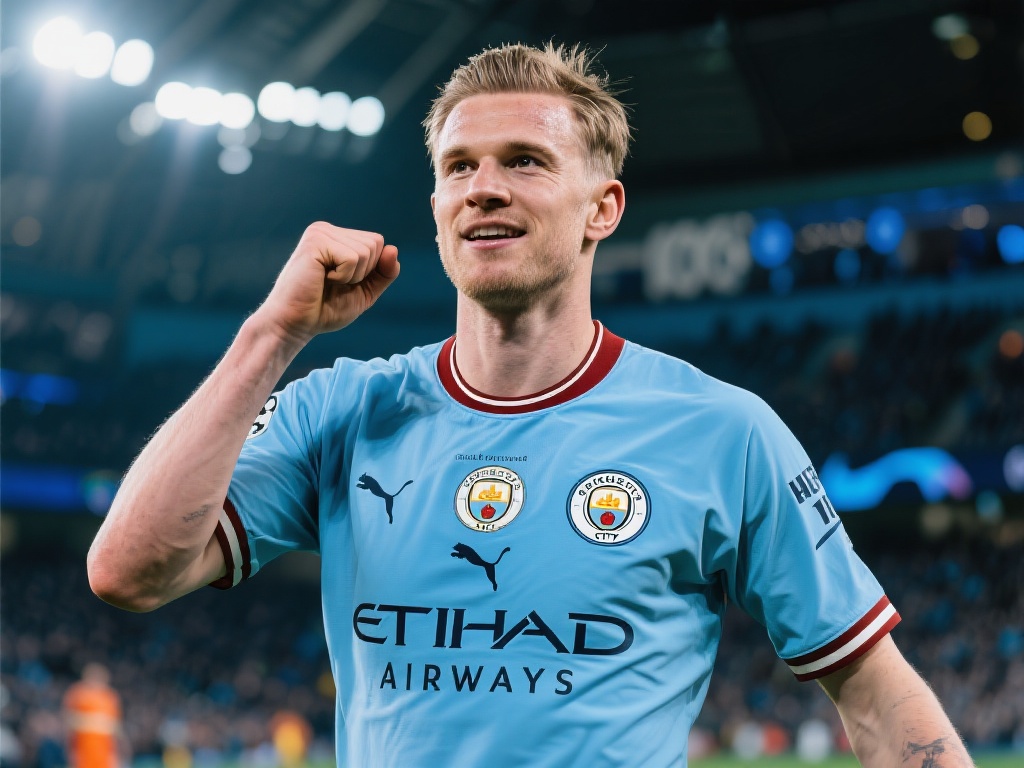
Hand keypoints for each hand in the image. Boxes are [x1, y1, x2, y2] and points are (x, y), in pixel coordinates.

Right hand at [256, 222, 399, 344]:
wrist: (295, 324)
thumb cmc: (325, 310)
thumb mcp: (364, 292)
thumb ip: (383, 273)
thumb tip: (394, 249)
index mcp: (338, 238)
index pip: (378, 243)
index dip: (371, 270)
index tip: (344, 283)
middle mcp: (328, 230)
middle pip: (376, 244)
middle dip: (363, 272)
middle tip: (334, 283)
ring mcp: (320, 233)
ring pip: (366, 251)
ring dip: (352, 276)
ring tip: (326, 281)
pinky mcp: (315, 242)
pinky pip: (353, 258)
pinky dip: (343, 276)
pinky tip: (321, 279)